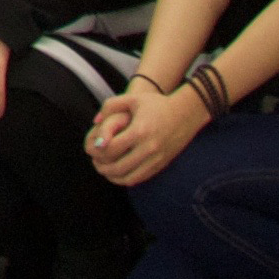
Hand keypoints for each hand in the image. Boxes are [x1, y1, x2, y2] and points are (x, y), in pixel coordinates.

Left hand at [85, 80, 206, 186]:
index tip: (92, 147)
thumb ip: (109, 106)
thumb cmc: (156, 104)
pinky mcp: (161, 165)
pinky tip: (117, 173)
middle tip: (93, 161)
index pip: (112, 147)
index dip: (98, 149)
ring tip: (102, 169)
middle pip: (118, 166)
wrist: (186, 113)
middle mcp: (149, 148)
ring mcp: (156, 159)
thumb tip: (95, 122)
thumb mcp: (132, 99)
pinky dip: (125, 179)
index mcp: (139, 131)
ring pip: (128, 177)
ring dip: (112, 176)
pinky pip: (139, 178)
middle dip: (101, 166)